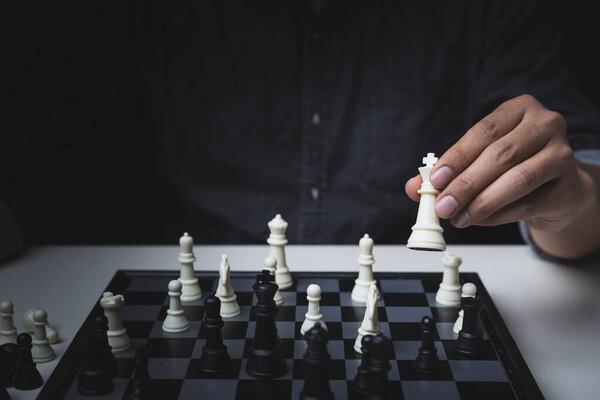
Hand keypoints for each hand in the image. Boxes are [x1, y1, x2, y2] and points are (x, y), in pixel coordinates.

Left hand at [405, 94, 590, 233]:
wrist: (558, 187)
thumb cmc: (513, 165)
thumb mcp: (478, 160)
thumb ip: (446, 172)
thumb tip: (413, 188)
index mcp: (520, 109)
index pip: (484, 131)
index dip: (457, 156)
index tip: (435, 179)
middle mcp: (546, 125)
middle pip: (500, 155)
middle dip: (466, 184)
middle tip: (442, 205)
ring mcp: (562, 155)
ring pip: (517, 180)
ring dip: (481, 202)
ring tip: (457, 218)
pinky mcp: (568, 187)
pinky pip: (528, 204)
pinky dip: (498, 215)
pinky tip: (479, 220)